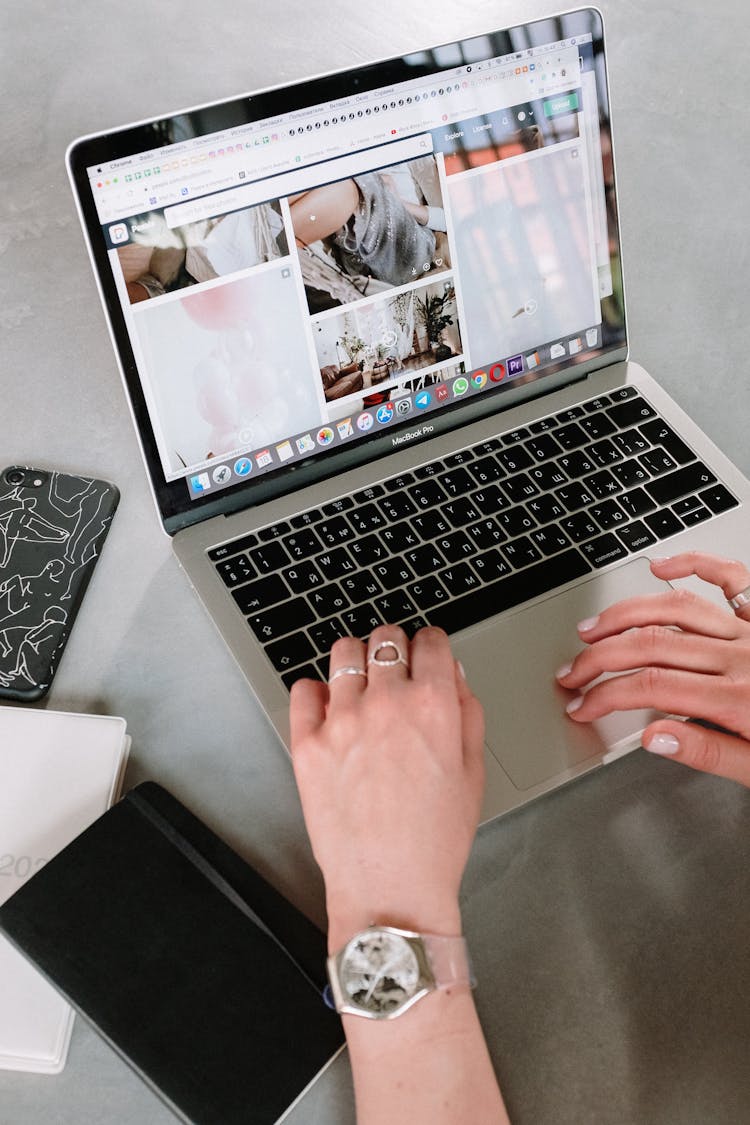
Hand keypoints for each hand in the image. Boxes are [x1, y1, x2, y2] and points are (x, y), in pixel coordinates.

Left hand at [289, 626, 484, 950]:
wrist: (390, 887)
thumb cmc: (434, 840)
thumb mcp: (472, 771)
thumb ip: (467, 712)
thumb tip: (453, 675)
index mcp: (434, 706)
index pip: (432, 641)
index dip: (432, 645)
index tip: (428, 652)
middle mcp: (387, 704)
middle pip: (386, 639)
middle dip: (395, 647)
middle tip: (396, 666)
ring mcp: (342, 722)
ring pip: (343, 652)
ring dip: (357, 659)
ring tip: (361, 681)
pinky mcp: (307, 744)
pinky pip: (303, 690)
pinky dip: (316, 691)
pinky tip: (329, 708)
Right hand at [557, 552, 749, 785]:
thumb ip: (709, 754)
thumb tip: (653, 737)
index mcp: (739, 699)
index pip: (650, 688)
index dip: (605, 695)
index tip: (580, 706)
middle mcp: (743, 657)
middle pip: (651, 645)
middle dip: (601, 658)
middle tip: (572, 672)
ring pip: (676, 608)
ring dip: (627, 616)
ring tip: (593, 630)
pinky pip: (730, 576)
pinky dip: (694, 564)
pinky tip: (662, 566)